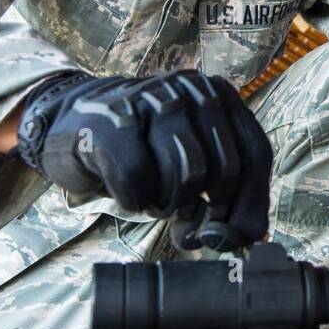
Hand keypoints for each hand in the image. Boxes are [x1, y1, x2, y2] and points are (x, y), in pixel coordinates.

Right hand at [17, 69, 272, 249]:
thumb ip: (226, 198)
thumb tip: (243, 237)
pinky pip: (140, 180)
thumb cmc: (143, 152)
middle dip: (209, 213)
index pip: (255, 153)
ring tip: (155, 201)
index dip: (250, 202)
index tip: (233, 233)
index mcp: (219, 96)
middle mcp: (190, 90)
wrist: (73, 126)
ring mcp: (150, 100)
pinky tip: (128, 193)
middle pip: (223, 168)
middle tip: (188, 228)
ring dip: (171, 205)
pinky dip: (135, 200)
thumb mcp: (193, 168)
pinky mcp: (111, 120)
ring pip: (186, 175)